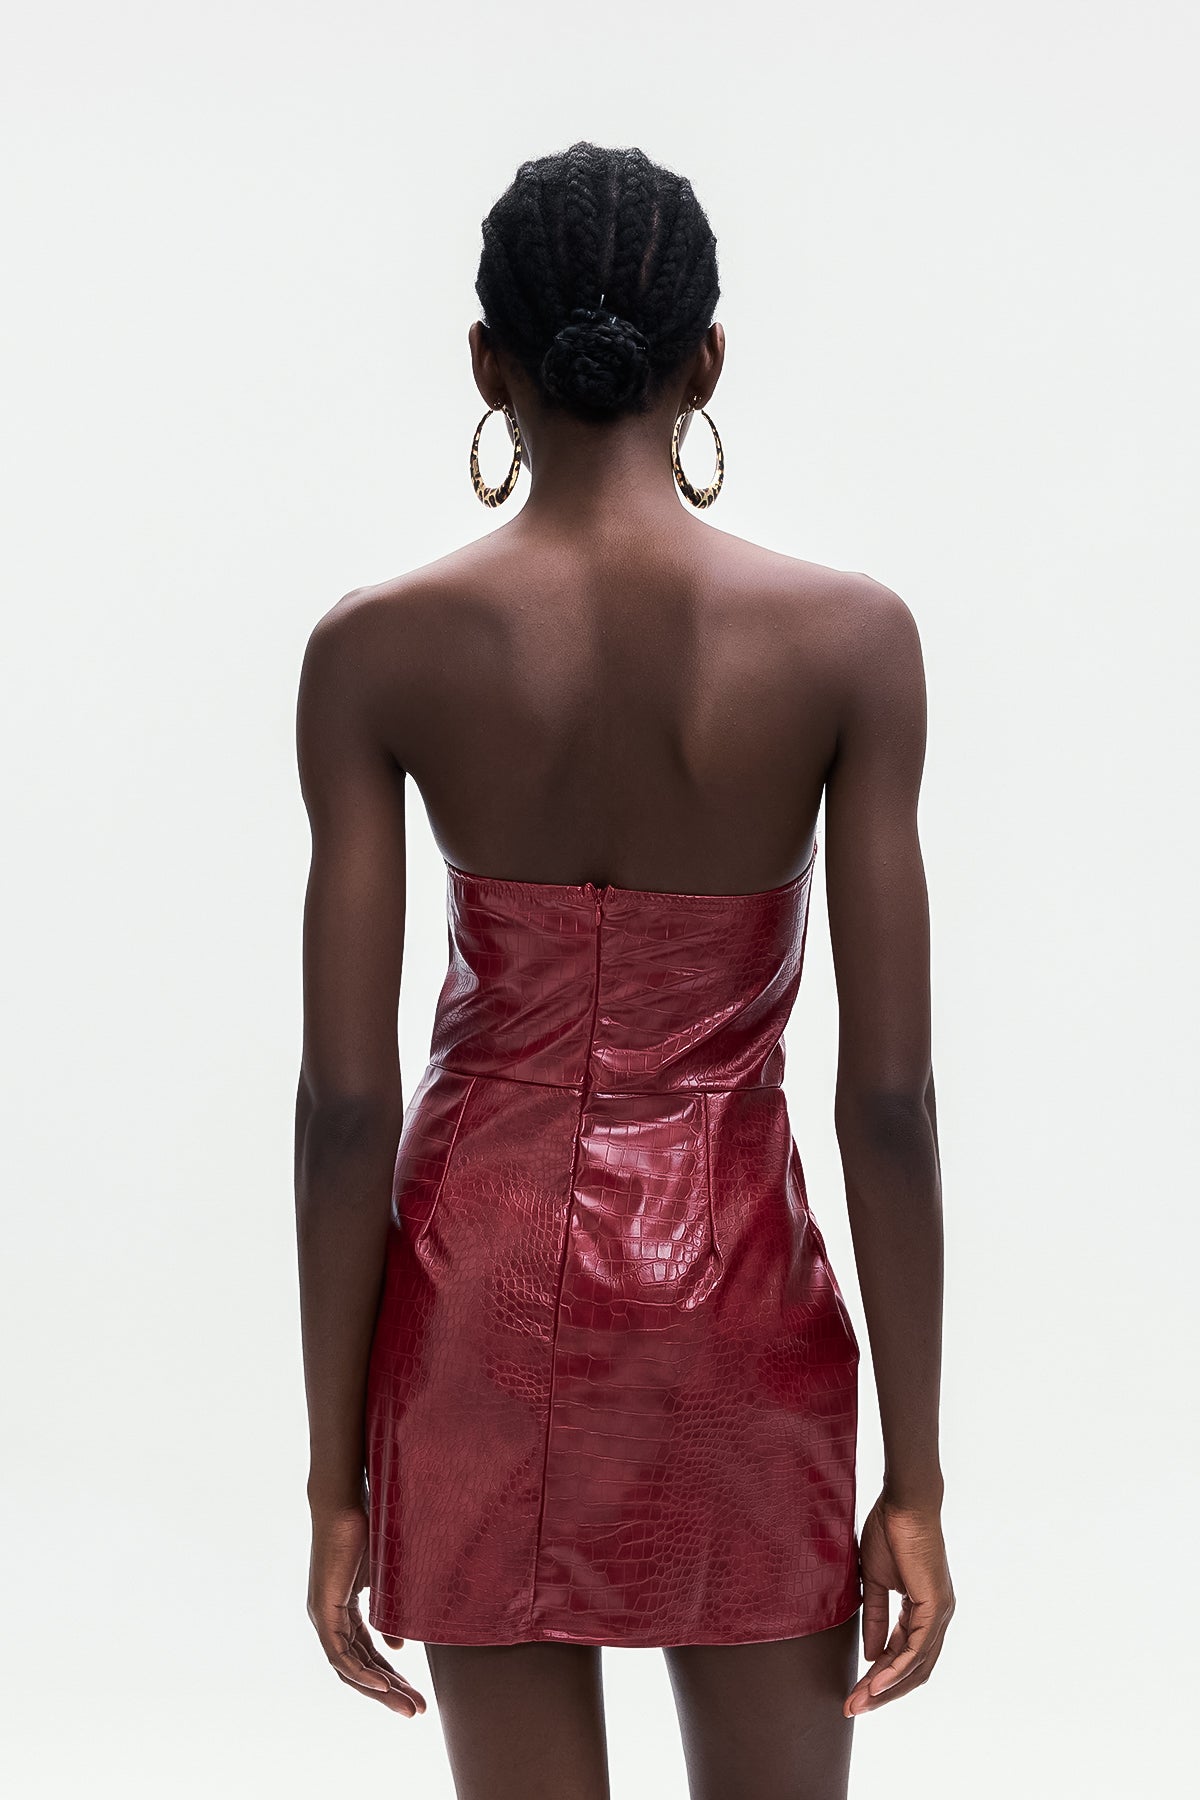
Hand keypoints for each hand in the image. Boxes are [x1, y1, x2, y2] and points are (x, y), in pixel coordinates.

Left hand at [307, 1501, 427, 1716]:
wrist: (346, 1503)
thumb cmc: (366, 1530)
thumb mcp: (384, 1581)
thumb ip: (389, 1613)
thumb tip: (397, 1646)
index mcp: (344, 1611)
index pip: (367, 1655)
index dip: (391, 1676)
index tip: (416, 1694)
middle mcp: (331, 1619)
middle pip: (359, 1668)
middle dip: (390, 1692)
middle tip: (417, 1711)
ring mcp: (324, 1617)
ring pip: (350, 1667)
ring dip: (379, 1689)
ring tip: (407, 1706)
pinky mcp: (322, 1611)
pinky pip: (339, 1654)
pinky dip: (361, 1672)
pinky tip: (382, 1685)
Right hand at [843, 1492, 954, 1716]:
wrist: (903, 1503)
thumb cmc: (890, 1532)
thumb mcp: (876, 1582)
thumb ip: (876, 1617)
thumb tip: (871, 1654)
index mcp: (922, 1611)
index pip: (902, 1655)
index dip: (878, 1677)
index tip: (853, 1693)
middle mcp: (936, 1617)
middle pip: (913, 1670)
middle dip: (882, 1692)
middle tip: (853, 1707)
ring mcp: (939, 1614)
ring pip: (916, 1665)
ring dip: (886, 1687)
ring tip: (860, 1701)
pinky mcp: (936, 1606)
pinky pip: (917, 1648)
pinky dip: (896, 1668)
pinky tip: (876, 1680)